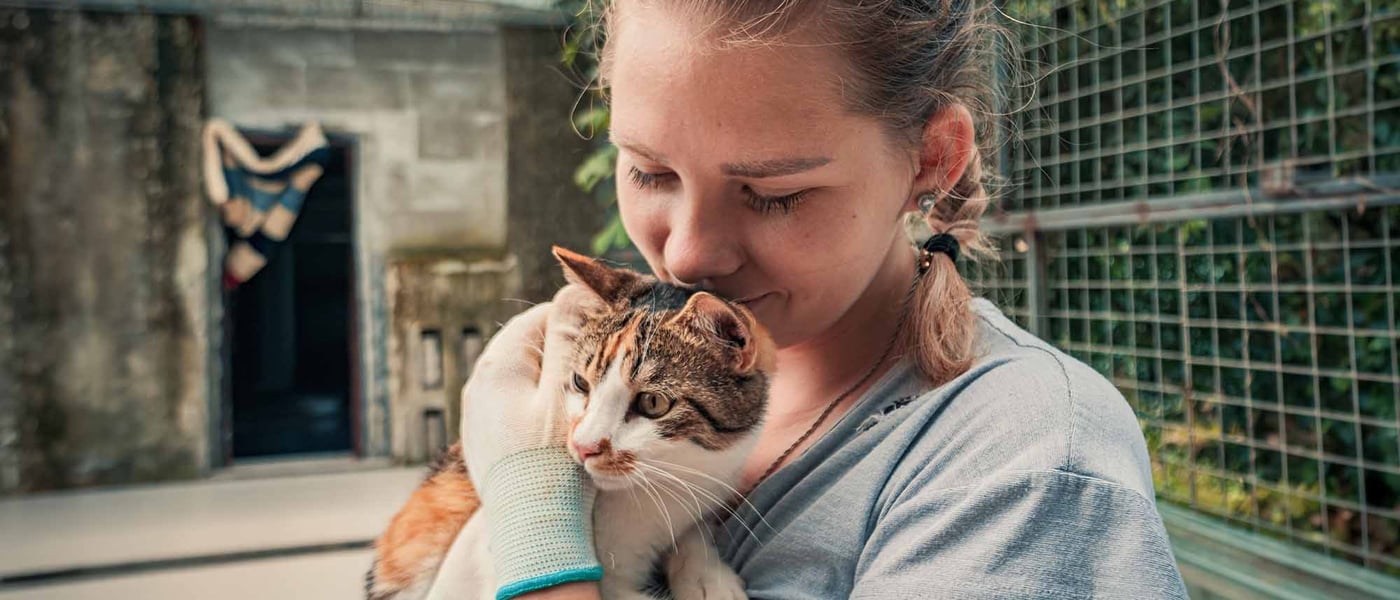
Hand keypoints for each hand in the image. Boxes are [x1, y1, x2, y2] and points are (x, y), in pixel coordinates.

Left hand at [459, 285, 604, 599]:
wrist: (532, 534)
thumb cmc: (552, 463)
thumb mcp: (568, 392)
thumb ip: (570, 336)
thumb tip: (573, 286)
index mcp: (497, 365)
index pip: (543, 316)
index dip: (584, 320)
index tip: (615, 338)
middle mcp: (479, 385)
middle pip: (535, 347)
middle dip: (572, 352)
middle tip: (607, 373)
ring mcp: (481, 417)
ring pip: (530, 380)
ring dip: (561, 382)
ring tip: (590, 404)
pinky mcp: (489, 444)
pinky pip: (522, 410)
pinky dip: (546, 410)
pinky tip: (567, 431)